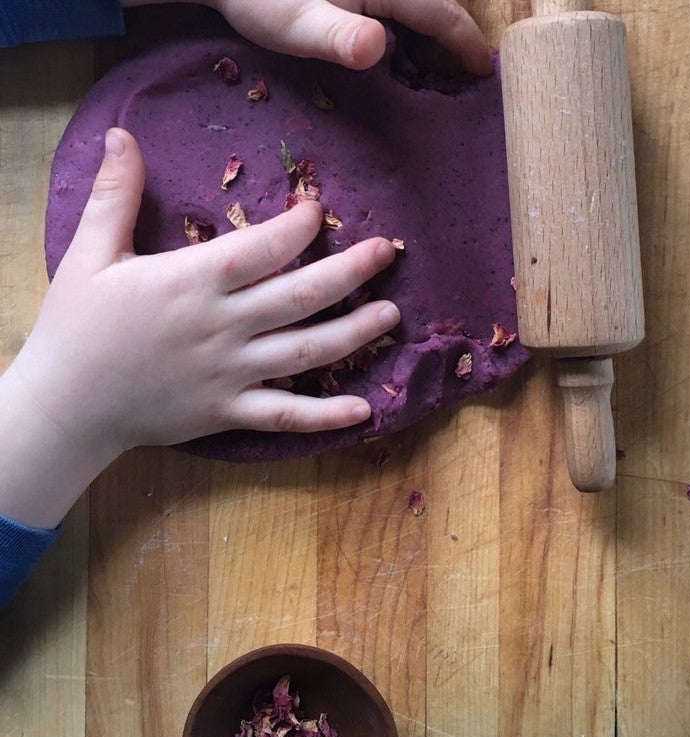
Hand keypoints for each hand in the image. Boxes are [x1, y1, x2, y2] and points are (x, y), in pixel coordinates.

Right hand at [0, 128, 398, 526]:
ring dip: (353, 333)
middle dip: (348, 272)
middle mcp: (221, 328)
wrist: (65, 404)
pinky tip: (364, 413)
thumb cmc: (77, 327)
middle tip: (386, 252)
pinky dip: (325, 417)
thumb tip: (122, 135)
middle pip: (298, 297)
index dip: (296, 228)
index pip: (259, 250)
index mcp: (190, 284)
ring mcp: (230, 374)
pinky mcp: (229, 412)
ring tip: (391, 315)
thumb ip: (115, 196)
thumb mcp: (90, 254)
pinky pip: (285, 416)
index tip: (318, 209)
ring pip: (305, 353)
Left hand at [199, 0, 490, 73]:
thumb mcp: (295, 28)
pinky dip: (414, 10)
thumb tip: (376, 46)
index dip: (465, 41)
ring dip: (436, 12)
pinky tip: (402, 29)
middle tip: (463, 61)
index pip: (441, 10)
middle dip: (456, 22)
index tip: (482, 69)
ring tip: (440, 46)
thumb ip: (338, 39)